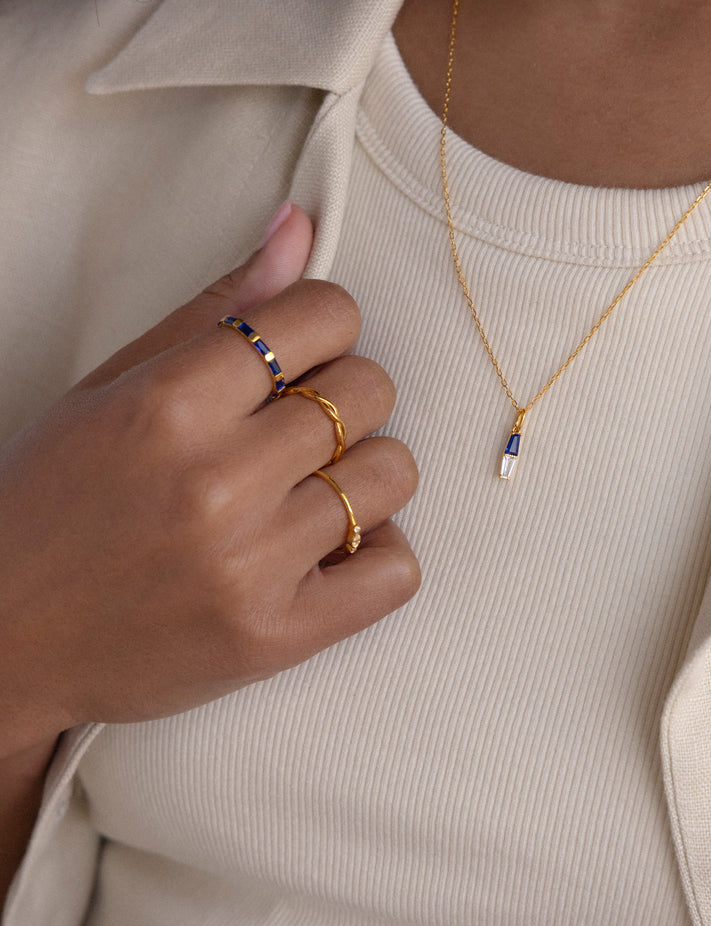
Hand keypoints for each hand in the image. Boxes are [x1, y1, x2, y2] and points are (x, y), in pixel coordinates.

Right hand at [0, 204, 419, 755]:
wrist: (4, 638)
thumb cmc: (52, 505)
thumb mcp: (113, 389)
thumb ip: (217, 310)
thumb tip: (299, 230)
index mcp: (170, 403)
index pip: (324, 316)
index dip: (326, 327)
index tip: (303, 355)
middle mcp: (217, 481)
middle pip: (371, 391)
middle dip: (346, 398)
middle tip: (299, 429)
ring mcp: (252, 564)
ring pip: (393, 474)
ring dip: (365, 475)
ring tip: (311, 492)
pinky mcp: (278, 635)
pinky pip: (398, 570)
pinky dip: (379, 554)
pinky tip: (331, 549)